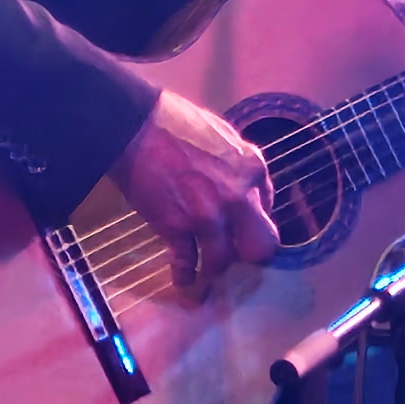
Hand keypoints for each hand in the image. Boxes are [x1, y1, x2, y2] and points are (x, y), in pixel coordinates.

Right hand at [109, 90, 278, 297]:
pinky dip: (184, 275)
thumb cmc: (176, 123)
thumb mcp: (223, 135)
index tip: (242, 226)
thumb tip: (245, 189)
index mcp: (253, 169)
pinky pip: (186, 263)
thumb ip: (239, 166)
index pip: (269, 209)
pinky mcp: (177, 228)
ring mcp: (208, 216)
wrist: (135, 126)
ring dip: (213, 266)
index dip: (253, 220)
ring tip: (205, 268)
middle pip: (261, 247)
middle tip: (235, 253)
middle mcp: (238, 197)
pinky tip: (182, 280)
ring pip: (223, 261)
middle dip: (248, 254)